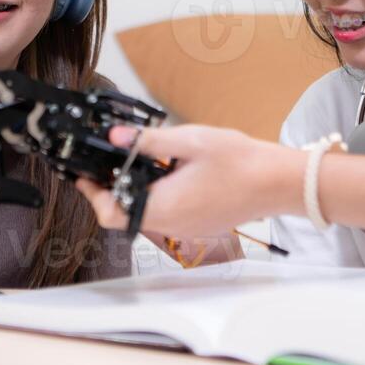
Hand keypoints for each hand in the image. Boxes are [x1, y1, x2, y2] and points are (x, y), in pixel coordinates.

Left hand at [74, 124, 306, 238]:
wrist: (280, 182)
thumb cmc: (241, 162)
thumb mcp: (190, 141)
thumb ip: (148, 140)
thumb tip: (115, 136)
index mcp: (164, 207)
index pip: (111, 213)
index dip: (92, 195)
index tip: (84, 175)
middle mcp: (172, 224)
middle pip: (126, 216)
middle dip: (112, 192)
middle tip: (108, 165)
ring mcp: (187, 228)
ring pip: (146, 215)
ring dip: (136, 193)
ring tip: (138, 164)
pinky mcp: (200, 225)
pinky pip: (167, 216)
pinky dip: (157, 198)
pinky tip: (168, 174)